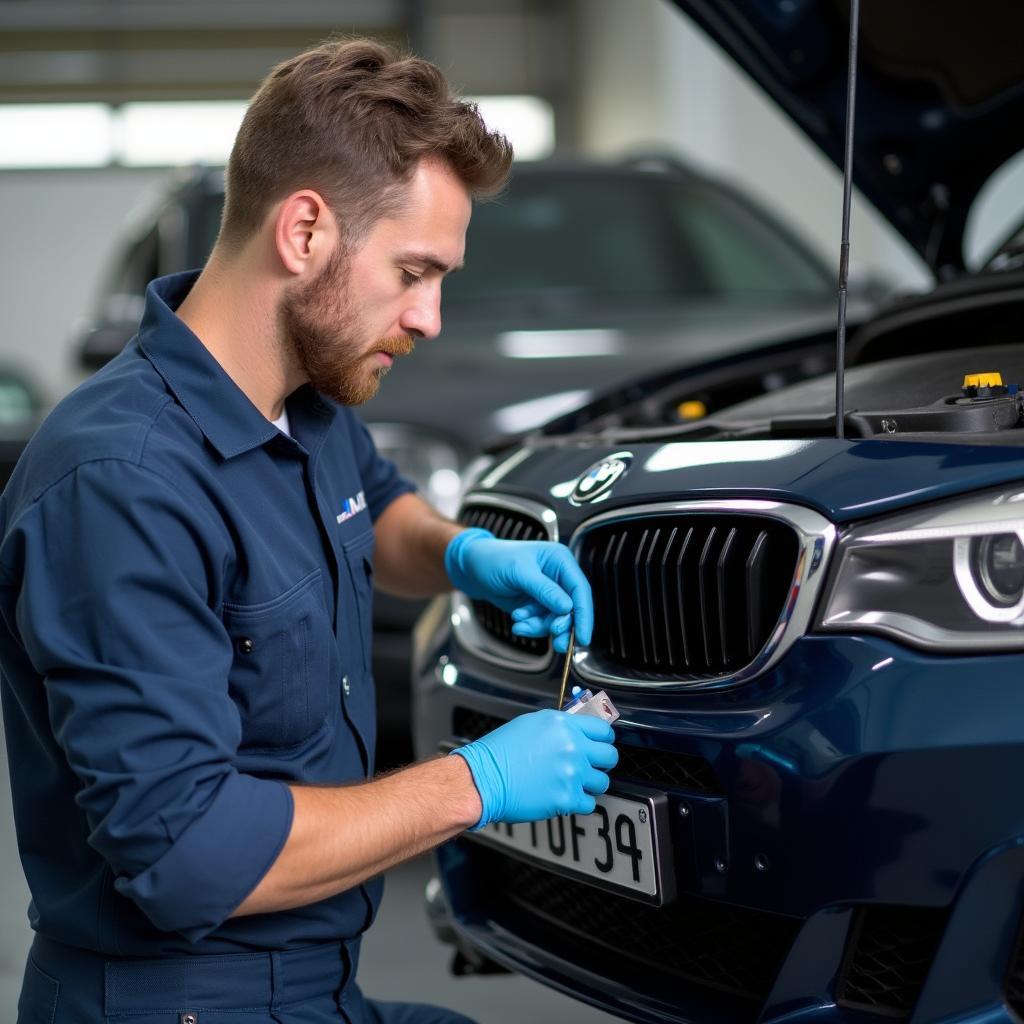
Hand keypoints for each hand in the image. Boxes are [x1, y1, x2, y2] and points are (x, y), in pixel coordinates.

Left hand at [445, 529, 592, 651]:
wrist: (473, 568)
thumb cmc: (494, 559)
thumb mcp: (520, 572)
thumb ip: (545, 590)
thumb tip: (567, 607)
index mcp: (559, 560)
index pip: (580, 589)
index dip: (584, 614)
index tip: (583, 636)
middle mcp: (558, 577)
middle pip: (571, 608)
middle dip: (561, 625)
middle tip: (555, 639)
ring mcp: (548, 593)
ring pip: (555, 619)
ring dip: (539, 626)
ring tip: (521, 624)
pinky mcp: (537, 605)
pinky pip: (541, 623)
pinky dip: (531, 626)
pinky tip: (518, 622)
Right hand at [452, 709, 617, 827]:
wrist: (482, 780)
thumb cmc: (499, 753)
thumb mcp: (531, 724)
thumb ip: (560, 727)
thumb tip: (578, 731)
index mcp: (562, 725)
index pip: (603, 730)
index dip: (603, 739)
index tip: (600, 745)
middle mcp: (571, 746)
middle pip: (609, 756)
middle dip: (601, 762)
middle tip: (590, 765)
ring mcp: (571, 773)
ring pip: (602, 781)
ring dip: (589, 784)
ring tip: (572, 782)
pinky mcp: (567, 798)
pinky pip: (589, 803)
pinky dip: (579, 802)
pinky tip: (564, 795)